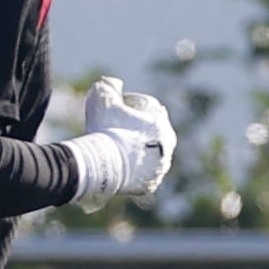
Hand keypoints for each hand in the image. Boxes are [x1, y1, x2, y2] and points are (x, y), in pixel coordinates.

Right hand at [63, 76, 177, 207]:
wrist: (101, 164)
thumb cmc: (104, 129)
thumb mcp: (102, 98)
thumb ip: (108, 86)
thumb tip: (114, 84)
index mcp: (161, 125)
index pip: (148, 113)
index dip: (130, 110)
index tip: (114, 114)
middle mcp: (167, 147)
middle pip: (150, 136)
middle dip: (136, 133)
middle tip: (114, 133)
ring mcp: (160, 168)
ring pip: (149, 157)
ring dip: (137, 153)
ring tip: (117, 152)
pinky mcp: (151, 185)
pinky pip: (143, 176)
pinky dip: (134, 172)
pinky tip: (121, 167)